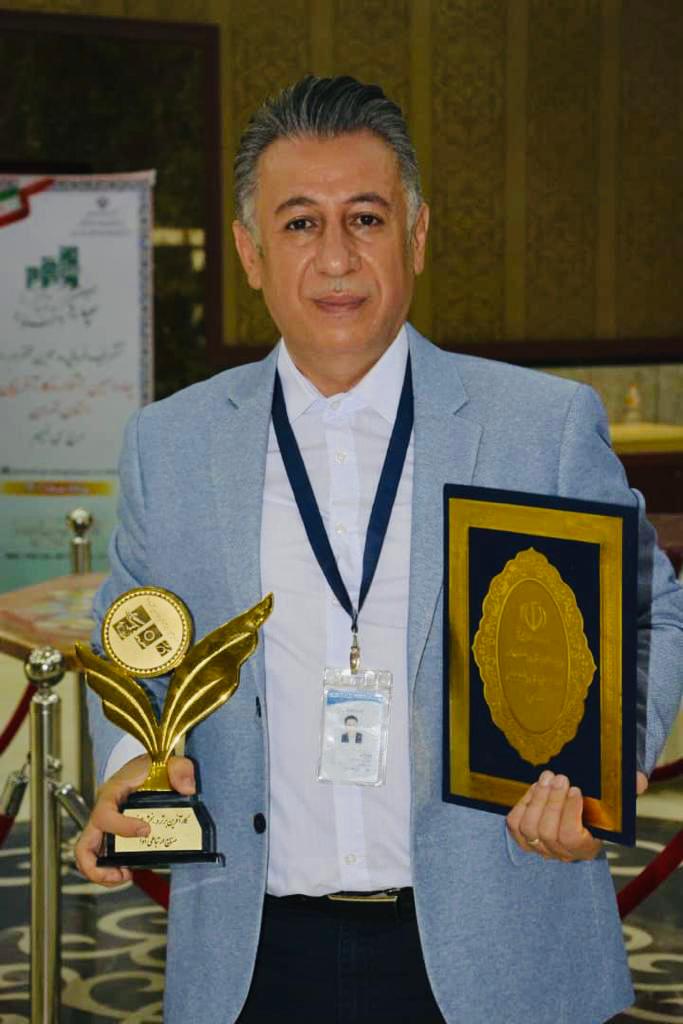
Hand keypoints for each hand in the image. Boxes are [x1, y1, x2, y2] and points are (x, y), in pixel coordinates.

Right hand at [74, 754, 195, 886]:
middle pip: (84, 845)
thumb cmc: (152, 766)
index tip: (145, 831)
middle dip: (96, 867)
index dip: (121, 827)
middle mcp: (103, 811)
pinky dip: (111, 869)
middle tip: (122, 874)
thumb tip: (187, 788)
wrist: (148, 766)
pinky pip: (103, 857)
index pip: (104, 815)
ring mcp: (106, 826)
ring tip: (126, 876)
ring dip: (103, 872)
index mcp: (112, 793)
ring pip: (89, 856)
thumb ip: (180, 770)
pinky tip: (130, 870)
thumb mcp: (169, 762)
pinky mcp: (113, 835)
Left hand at [507, 769, 647, 861]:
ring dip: (537, 799)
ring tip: (547, 778)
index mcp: (585, 848)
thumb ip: (627, 791)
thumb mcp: (614, 801)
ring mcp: (539, 848)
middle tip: (559, 777)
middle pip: (548, 832)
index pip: (571, 838)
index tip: (576, 789)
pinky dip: (523, 803)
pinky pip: (515, 824)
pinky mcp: (522, 838)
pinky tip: (534, 787)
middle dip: (552, 801)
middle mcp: (560, 853)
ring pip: (530, 827)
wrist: (575, 811)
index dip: (570, 813)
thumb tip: (638, 781)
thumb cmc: (597, 807)